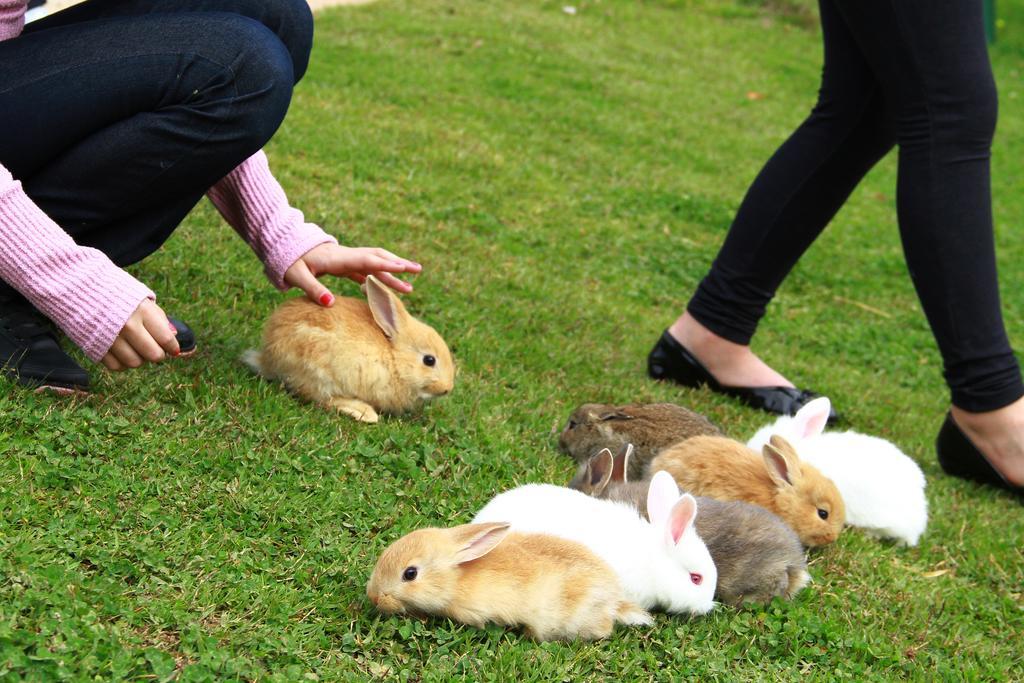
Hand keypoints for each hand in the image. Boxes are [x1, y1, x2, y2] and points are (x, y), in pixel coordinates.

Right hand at [101, 299, 180, 370]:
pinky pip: (116, 366)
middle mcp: (128, 326)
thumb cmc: (117, 294)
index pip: (166, 338)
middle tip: (156, 349)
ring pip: (135, 363)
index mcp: (142, 311)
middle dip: (158, 355)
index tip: (173, 349)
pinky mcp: (96, 347)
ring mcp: (110, 338)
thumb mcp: (142, 298)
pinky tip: (123, 352)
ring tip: (138, 349)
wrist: (79, 287)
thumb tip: (173, 335)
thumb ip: (159, 317)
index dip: (173, 347)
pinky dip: (122, 363)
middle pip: (153, 355)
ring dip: (140, 359)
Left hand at [283, 244, 422, 305]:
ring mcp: (346, 260)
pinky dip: (379, 278)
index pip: (366, 260)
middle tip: (418, 271)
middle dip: (399, 265)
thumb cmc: (288, 261)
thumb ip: (313, 288)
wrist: (282, 245)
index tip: (403, 269)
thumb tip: (330, 303)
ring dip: (392, 273)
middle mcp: (346, 256)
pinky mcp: (343, 265)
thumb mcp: (297, 276)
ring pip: (375, 264)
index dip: (385, 265)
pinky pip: (366, 271)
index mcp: (337, 258)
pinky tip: (388, 288)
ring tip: (410, 286)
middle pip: (377, 258)